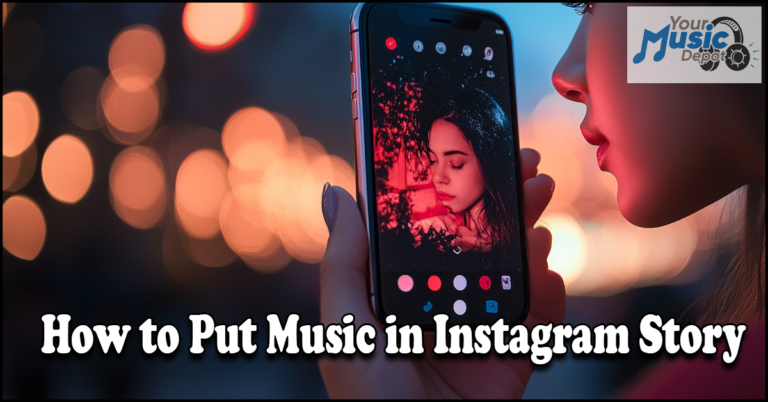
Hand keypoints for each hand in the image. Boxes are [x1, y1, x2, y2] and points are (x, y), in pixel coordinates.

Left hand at [318, 148, 563, 397]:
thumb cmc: (368, 401)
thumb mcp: (344, 328)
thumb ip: (345, 262)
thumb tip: (338, 194)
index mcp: (400, 290)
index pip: (427, 229)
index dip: (449, 189)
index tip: (469, 151)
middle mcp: (440, 302)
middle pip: (478, 242)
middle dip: (505, 202)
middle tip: (527, 168)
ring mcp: (478, 328)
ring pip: (513, 272)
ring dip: (532, 236)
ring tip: (539, 209)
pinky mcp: (510, 358)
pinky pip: (536, 321)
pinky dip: (548, 295)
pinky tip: (546, 273)